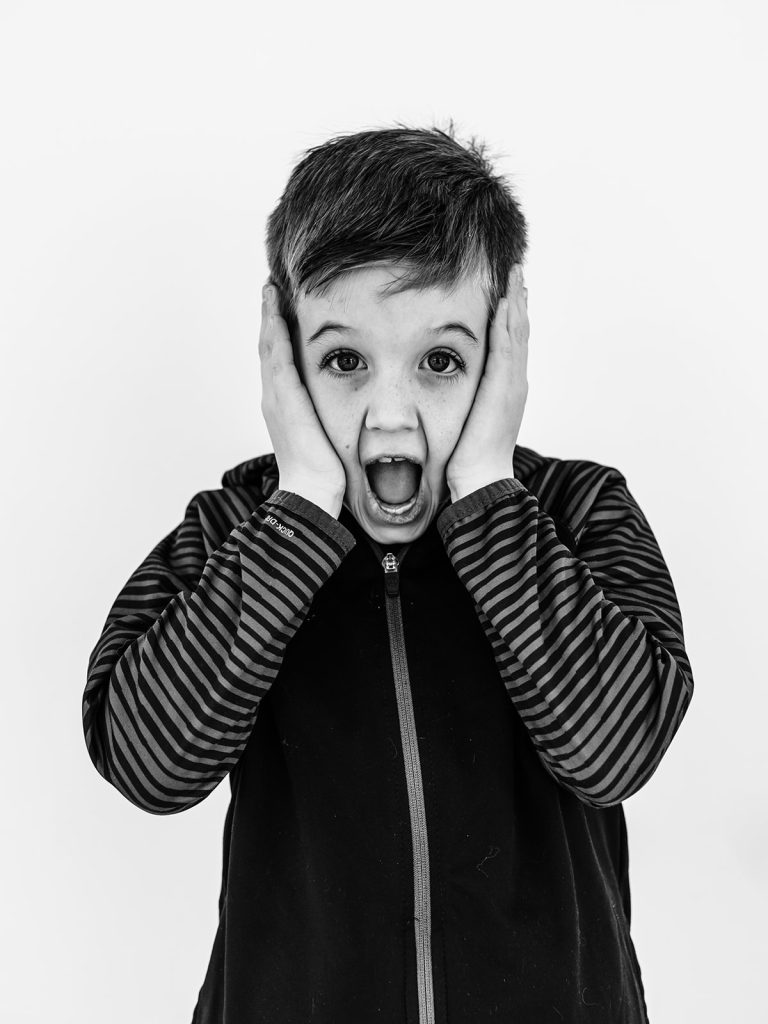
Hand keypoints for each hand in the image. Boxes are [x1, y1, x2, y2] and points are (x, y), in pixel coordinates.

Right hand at [259, 280, 345, 516]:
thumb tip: (349, 413)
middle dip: (269, 317)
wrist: (312, 492)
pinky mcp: (284, 397)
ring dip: (269, 316)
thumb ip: (331, 420)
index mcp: (283, 407)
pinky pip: (277, 356)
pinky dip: (275, 331)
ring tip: (270, 289)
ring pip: (269, 346)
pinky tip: (277, 310)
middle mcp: (274, 398)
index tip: (280, 310)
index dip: (277, 335)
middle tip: (269, 288)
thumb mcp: (327, 437)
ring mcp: (276, 397)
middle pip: (268, 348)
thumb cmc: (324, 473)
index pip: (278, 362)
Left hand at [445, 264, 528, 500]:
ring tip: (515, 276)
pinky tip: (505, 303)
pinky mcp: (503, 389)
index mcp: (507, 389)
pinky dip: (508, 325)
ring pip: (518, 334)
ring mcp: (513, 385)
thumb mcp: (468, 421)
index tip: (509, 291)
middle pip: (520, 332)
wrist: (480, 480)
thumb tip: (450, 392)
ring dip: (516, 303)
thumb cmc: (468, 458)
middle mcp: (515, 383)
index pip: (512, 344)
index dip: (512, 316)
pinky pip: (508, 349)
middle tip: (517, 272)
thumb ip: (465, 402)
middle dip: (519, 300)